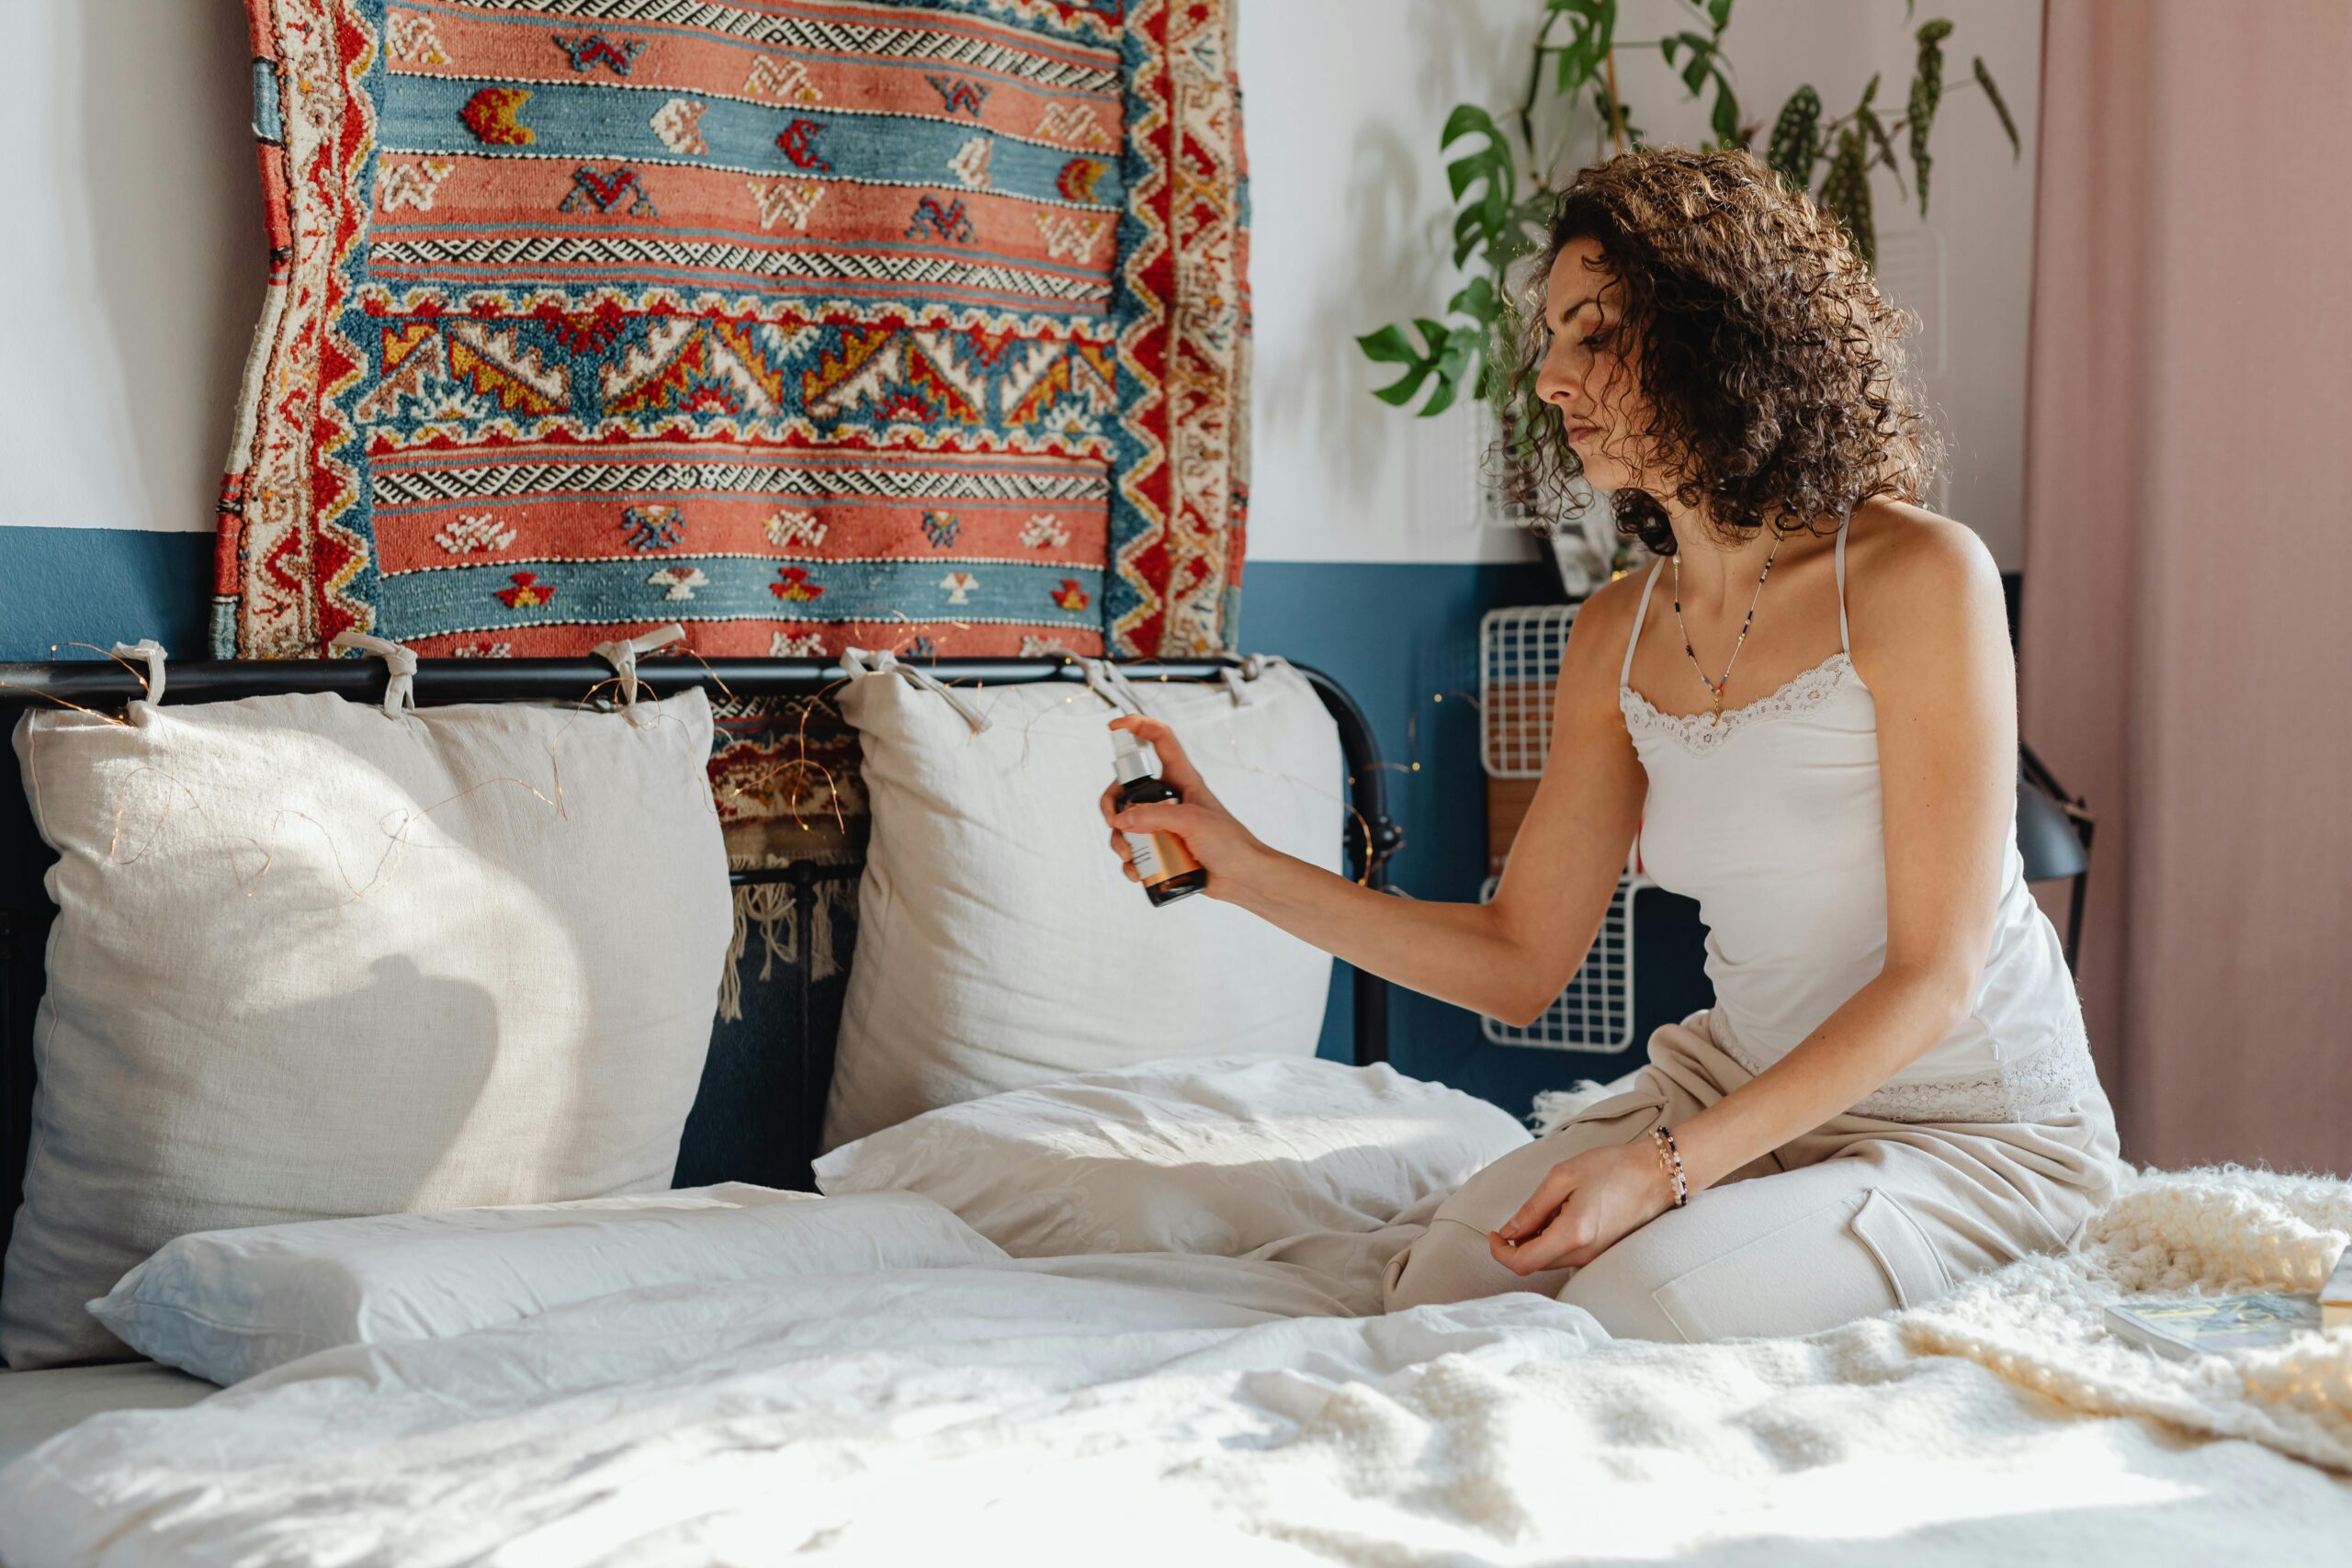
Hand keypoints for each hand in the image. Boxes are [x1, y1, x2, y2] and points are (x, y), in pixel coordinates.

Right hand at [1097, 714, 1269, 900]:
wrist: (1242, 878)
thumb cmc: (1230, 843)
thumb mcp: (1193, 821)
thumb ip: (1155, 816)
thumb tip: (1121, 818)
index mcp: (1182, 780)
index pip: (1160, 740)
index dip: (1138, 726)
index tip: (1114, 725)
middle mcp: (1169, 798)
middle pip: (1127, 788)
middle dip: (1112, 804)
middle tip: (1113, 821)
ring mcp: (1163, 824)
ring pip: (1125, 822)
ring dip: (1119, 840)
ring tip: (1130, 856)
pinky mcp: (1160, 849)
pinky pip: (1133, 851)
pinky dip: (1130, 862)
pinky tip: (1137, 872)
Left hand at [1486, 1136, 1679, 1275]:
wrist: (1657, 1174)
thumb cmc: (1612, 1168)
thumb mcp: (1563, 1177)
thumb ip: (1532, 1208)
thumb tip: (1509, 1231)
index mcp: (1572, 1235)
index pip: (1522, 1263)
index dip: (1500, 1252)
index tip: (1494, 1232)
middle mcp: (1583, 1254)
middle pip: (1534, 1263)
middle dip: (1518, 1242)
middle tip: (1525, 1212)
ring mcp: (1593, 1257)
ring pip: (1549, 1259)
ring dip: (1537, 1239)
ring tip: (1551, 1206)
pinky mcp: (1600, 1253)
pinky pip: (1566, 1253)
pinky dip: (1553, 1238)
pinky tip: (1564, 1212)